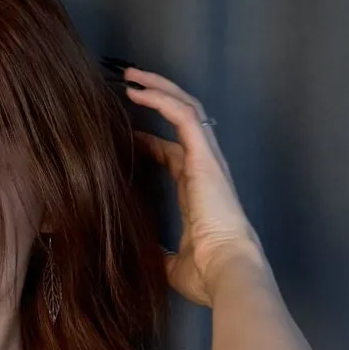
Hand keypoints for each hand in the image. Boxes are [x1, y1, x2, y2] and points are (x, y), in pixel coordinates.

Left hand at [120, 67, 267, 306]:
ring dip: (158, 88)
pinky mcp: (205, 156)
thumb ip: (156, 253)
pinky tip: (137, 91)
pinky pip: (185, 115)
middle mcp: (205, 168)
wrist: (226, 272)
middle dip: (157, 98)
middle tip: (127, 84)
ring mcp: (207, 159)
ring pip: (185, 108)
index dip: (149, 141)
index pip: (173, 153)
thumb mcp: (170, 263)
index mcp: (198, 190)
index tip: (123, 136)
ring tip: (130, 76)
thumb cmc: (205, 273)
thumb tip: (135, 258)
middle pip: (182, 120)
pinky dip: (162, 99)